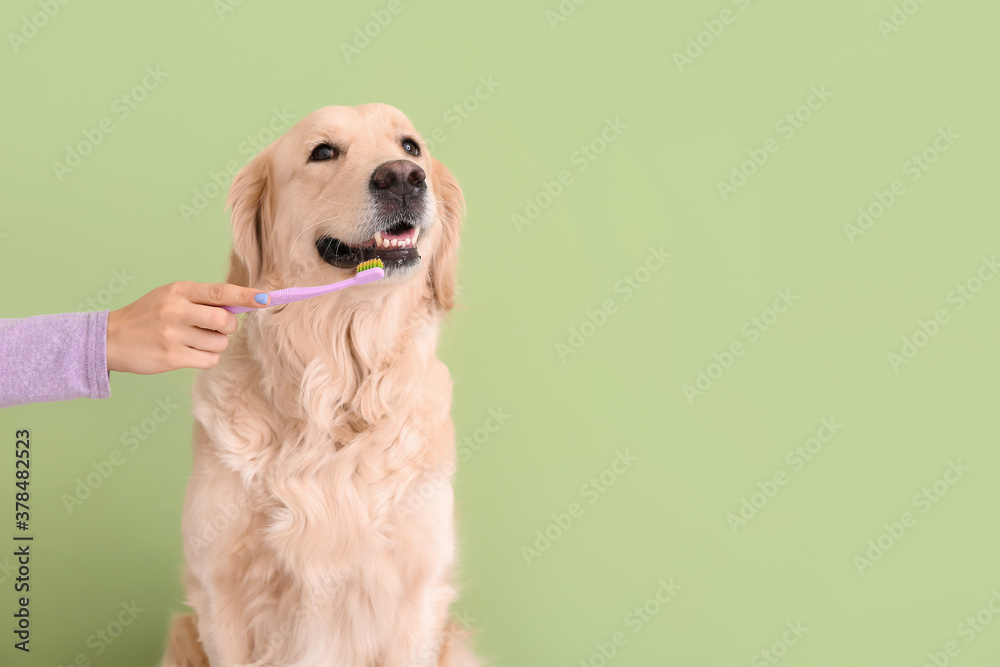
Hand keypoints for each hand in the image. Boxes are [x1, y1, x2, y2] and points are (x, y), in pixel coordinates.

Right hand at [106, 282, 267, 373]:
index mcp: (180, 291)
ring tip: (193, 340)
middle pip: (225, 321)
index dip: (247, 296)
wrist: (112, 338)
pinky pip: (209, 360)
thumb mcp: (171, 297)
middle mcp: (177, 310)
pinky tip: (189, 353)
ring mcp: (173, 335)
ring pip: (220, 343)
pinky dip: (206, 358)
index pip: (220, 291)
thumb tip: (241, 305)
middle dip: (228, 327)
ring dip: (215, 345)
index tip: (267, 298)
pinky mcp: (172, 357)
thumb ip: (203, 299)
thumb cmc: (149, 316)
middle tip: (215, 328)